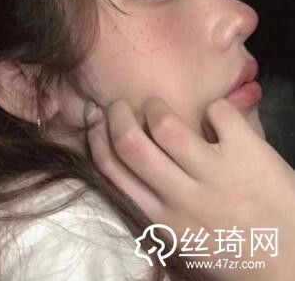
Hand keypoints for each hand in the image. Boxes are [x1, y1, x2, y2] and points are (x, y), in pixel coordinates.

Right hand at [85, 97, 294, 279]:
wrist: (291, 265)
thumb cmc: (231, 251)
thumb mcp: (181, 237)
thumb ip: (154, 204)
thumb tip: (130, 159)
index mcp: (161, 217)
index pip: (112, 171)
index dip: (97, 138)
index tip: (96, 120)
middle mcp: (182, 196)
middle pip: (131, 143)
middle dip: (118, 115)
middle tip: (120, 105)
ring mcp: (216, 175)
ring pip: (168, 126)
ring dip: (157, 107)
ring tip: (160, 106)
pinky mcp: (248, 154)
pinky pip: (219, 113)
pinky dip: (214, 107)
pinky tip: (216, 116)